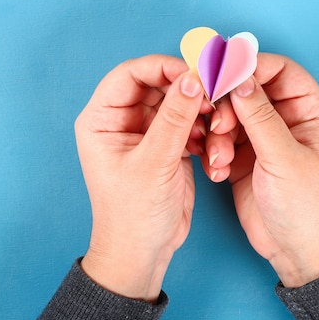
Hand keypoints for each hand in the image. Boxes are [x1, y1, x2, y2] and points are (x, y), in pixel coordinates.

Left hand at [75, 55, 208, 301]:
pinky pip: (190, 124)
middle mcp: (123, 120)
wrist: (144, 252)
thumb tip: (192, 79)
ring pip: (179, 103)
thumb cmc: (133, 214)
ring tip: (215, 130)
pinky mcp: (168, 145)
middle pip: (159, 85)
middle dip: (189, 91)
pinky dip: (205, 132)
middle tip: (215, 98)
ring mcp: (147, 132)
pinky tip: (211, 149)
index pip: (131, 74)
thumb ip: (174, 118)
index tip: (195, 73)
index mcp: (103, 119)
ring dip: (201, 114)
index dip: (163, 67)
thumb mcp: (154, 163)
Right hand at [202, 53, 318, 287]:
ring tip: (219, 157)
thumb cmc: (308, 206)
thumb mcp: (284, 159)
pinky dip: (215, 152)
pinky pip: (222, 140)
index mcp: (309, 111)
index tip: (223, 73)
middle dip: (228, 105)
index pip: (281, 71)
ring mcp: (264, 138)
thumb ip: (260, 117)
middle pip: (249, 90)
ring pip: (231, 115)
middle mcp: (287, 119)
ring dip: (218, 133)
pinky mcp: (245, 157)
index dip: (252, 67)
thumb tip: (240, 79)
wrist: (298, 252)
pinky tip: (218, 171)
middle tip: (217, 125)